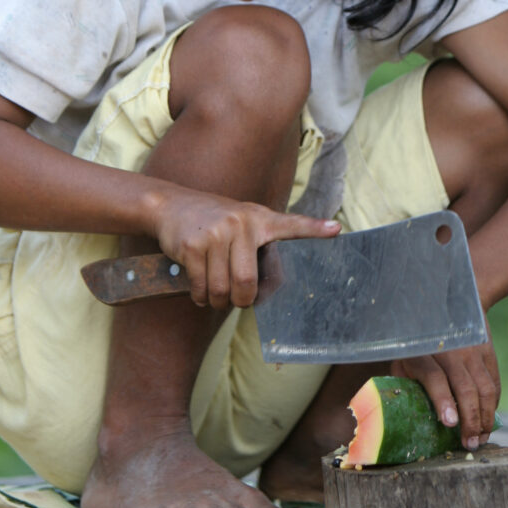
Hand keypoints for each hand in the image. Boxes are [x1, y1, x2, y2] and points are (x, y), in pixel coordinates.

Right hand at [151, 185, 339, 310]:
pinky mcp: (192, 245)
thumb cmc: (213, 220)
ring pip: (222, 289)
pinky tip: (200, 290)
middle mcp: (240, 223)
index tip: (336, 230)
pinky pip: (201, 287)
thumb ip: (259, 242)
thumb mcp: (241, 220)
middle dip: (241, 300)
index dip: (314, 228)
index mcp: (259, 218)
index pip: (291, 224)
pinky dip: (200, 297)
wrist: (171, 205)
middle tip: (236, 299)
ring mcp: (215, 233)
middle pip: (247, 282)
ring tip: (214, 296)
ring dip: (217, 302)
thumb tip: (269, 287)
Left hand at [391, 321, 499, 449]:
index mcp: (423, 352)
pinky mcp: (488, 353)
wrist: (453, 305)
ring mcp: (473, 352)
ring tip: (481, 437)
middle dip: (470, 419)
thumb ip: (406, 380)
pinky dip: (493, 405)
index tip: (449, 423)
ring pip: (485, 388)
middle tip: (469, 443)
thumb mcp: (404, 356)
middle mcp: (451, 352)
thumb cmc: (419, 340)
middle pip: (465, 388)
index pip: (435, 378)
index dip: (443, 400)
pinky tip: (487, 420)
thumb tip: (405, 413)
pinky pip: (494, 383)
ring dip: (485, 417)